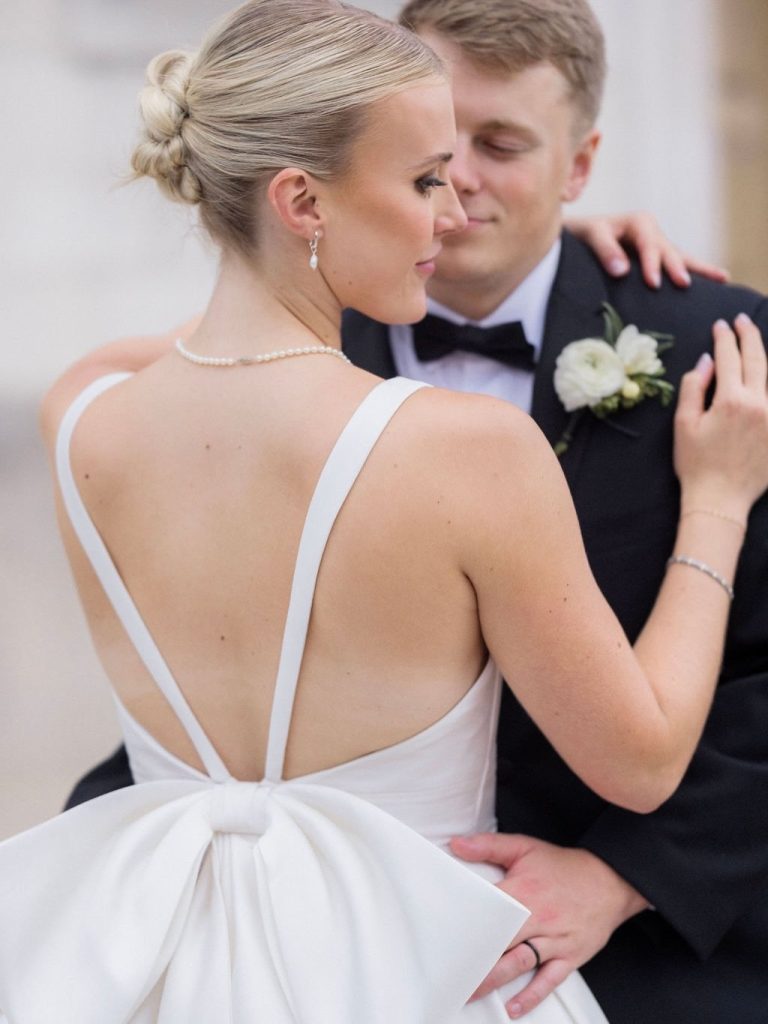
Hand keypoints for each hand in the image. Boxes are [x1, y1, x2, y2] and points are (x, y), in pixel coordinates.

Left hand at [450, 833, 647, 1018]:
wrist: (609, 880)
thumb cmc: (563, 867)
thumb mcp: (525, 848)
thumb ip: (488, 846)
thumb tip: (457, 844)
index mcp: (523, 891)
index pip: (487, 909)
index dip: (465, 923)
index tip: (444, 936)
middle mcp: (538, 918)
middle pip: (499, 942)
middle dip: (475, 959)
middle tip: (451, 973)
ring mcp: (554, 940)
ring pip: (519, 964)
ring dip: (493, 981)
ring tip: (470, 993)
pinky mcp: (569, 956)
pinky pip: (548, 980)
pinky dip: (530, 996)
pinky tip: (512, 1008)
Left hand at [564, 211, 728, 288]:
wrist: (579, 236)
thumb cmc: (583, 235)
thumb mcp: (590, 236)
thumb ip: (605, 250)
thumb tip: (621, 270)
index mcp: (638, 223)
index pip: (648, 244)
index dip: (651, 263)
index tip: (653, 283)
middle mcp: (652, 233)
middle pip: (668, 251)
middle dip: (676, 267)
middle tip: (683, 284)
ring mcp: (658, 246)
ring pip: (680, 257)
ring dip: (699, 268)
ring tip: (721, 277)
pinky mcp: (658, 259)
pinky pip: (678, 264)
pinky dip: (696, 271)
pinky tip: (719, 279)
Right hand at [675, 314, 767, 516]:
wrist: (721, 499)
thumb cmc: (696, 464)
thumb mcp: (685, 424)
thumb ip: (694, 387)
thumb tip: (706, 361)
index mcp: (731, 400)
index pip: (729, 358)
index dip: (724, 338)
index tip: (720, 326)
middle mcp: (759, 403)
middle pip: (757, 359)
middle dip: (748, 337)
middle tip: (741, 321)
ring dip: (762, 356)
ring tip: (754, 343)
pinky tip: (765, 376)